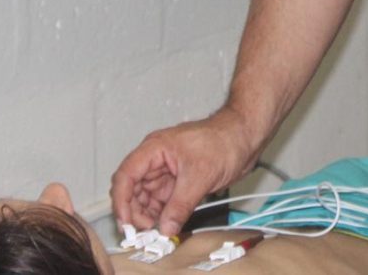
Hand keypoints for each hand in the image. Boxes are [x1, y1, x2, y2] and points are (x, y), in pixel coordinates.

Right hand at [110, 107, 255, 234]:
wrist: (245, 136)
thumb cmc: (224, 139)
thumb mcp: (200, 176)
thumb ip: (180, 205)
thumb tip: (165, 227)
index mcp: (155, 148)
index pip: (126, 174)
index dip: (121, 200)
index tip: (126, 221)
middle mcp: (156, 159)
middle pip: (133, 188)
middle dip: (135, 210)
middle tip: (144, 231)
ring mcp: (167, 170)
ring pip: (146, 196)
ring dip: (148, 214)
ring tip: (156, 230)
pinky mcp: (178, 180)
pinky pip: (162, 200)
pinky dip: (161, 213)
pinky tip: (166, 224)